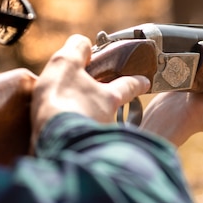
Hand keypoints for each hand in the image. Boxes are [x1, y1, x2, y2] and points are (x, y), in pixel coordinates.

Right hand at [31, 35, 150, 140]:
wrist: (56, 144)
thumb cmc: (61, 102)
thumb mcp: (65, 64)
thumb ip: (76, 50)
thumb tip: (83, 44)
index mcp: (109, 98)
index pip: (130, 85)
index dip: (137, 81)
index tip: (146, 81)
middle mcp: (110, 122)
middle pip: (111, 113)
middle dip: (106, 109)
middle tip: (99, 107)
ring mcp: (100, 143)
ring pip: (99, 131)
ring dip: (90, 128)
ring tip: (74, 126)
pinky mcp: (84, 159)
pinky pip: (84, 148)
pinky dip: (78, 144)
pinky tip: (66, 143)